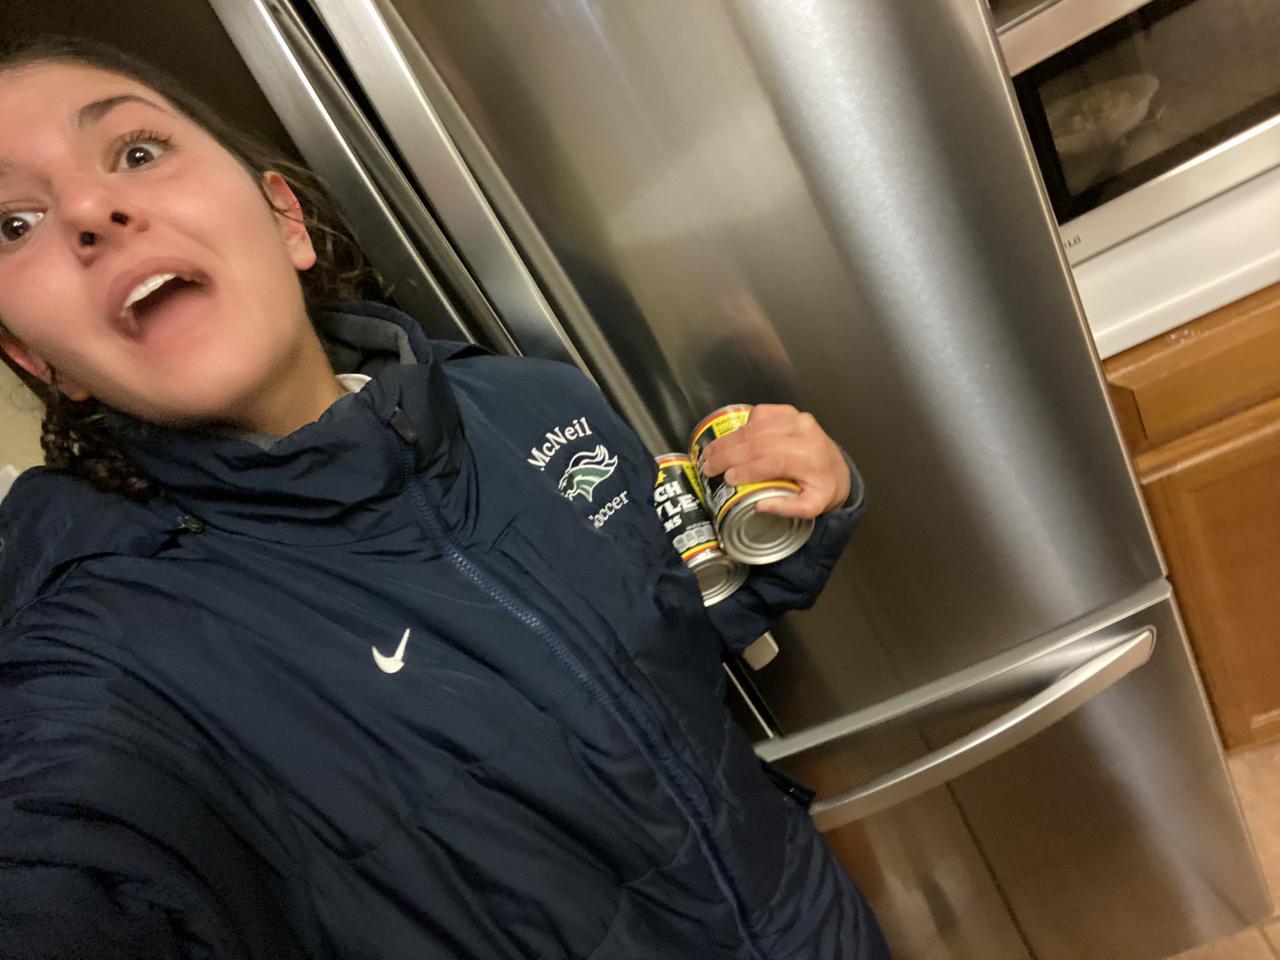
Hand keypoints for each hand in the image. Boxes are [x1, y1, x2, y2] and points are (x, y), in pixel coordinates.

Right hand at [699, 404, 850, 517]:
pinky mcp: (790, 413)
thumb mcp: (813, 507)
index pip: (773, 460)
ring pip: (756, 426)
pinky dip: (744, 424)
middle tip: (708, 466)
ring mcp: (797, 419)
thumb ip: (788, 508)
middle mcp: (804, 434)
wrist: (837, 469)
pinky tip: (732, 437)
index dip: (746, 469)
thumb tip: (758, 505)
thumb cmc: (823, 488)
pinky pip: (761, 413)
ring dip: (729, 440)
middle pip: (759, 441)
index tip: (727, 479)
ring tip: (710, 453)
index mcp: (811, 459)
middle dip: (728, 454)